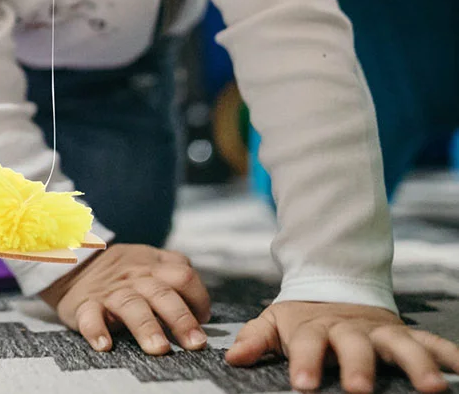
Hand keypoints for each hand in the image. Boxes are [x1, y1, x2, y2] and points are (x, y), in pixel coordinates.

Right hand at [39, 243, 210, 354]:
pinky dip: (96, 330)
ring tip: (159, 349)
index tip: (203, 320)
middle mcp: (135, 278)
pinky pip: (90, 316)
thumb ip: (174, 272)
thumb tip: (203, 310)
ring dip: (147, 327)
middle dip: (181, 319)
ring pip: (131, 305)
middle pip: (162, 293)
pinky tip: (104, 345)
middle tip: (195, 343)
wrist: (74, 261)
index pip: (184, 276)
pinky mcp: (87, 305)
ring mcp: (111, 291)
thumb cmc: (121, 270)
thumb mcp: (147, 260)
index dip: (199, 298)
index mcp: (153, 266)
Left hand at [226, 301, 458, 392]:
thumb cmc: (303, 319)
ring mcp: (379, 330)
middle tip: (359, 390)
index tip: (303, 384)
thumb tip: (232, 358)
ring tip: (431, 389)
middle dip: (358, 367)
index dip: (306, 363)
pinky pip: (430, 341)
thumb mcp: (276, 322)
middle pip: (354, 345)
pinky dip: (447, 354)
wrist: (333, 286)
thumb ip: (256, 339)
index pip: (308, 344)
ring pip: (399, 343)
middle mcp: (349, 328)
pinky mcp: (404, 332)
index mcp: (314, 326)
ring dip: (416, 364)